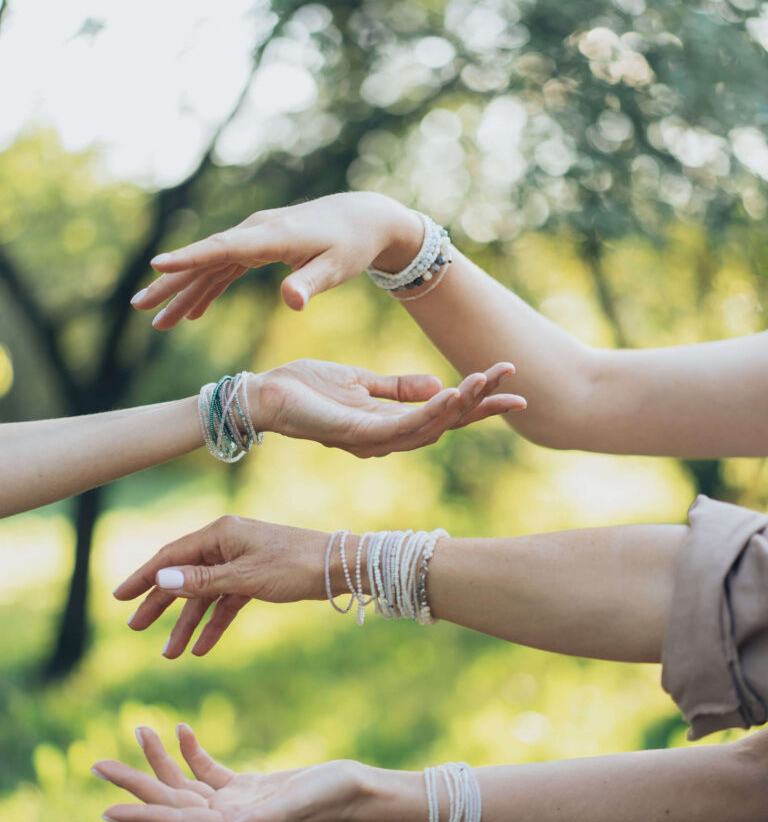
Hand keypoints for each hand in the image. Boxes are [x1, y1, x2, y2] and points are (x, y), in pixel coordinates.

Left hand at [94, 725, 364, 821]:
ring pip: (186, 784)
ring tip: (139, 729)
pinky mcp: (250, 788)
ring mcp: (237, 804)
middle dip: (136, 782)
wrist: (359, 792)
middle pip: (170, 801)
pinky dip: (193, 752)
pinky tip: (182, 730)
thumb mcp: (295, 807)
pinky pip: (209, 771)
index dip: (141, 817)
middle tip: (97, 763)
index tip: (106, 811)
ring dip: (161, 761)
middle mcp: (227, 820)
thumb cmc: (331, 800)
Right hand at [115, 514, 327, 657]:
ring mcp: (241, 561)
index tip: (120, 598)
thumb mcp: (244, 577)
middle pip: (184, 576)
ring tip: (170, 654)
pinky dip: (215, 623)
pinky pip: (227, 601)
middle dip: (160, 604)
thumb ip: (202, 581)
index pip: (171, 556)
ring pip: (206, 594)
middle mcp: (227, 543)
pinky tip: (202, 648)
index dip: (144, 578)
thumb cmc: (294, 565)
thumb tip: (161, 580)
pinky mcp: (256, 577)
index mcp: (220, 533)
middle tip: (136, 628)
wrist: (339, 567)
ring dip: (188, 623)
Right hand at [129, 192, 424, 325]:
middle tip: (139, 305)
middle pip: (205, 258)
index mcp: (272, 235)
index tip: (157, 267)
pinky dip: (207, 290)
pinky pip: (225, 269)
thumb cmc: (353, 245)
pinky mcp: (258, 247)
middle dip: (170, 283)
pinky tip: (191, 313)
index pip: (223, 248)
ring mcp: (254, 238)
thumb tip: (291, 302)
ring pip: (210, 266)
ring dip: (182, 292)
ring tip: (156, 320)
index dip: (190, 258)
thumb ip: (310, 284)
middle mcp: (256, 232)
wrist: (364, 218)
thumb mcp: (337, 268)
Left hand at [251, 359, 524, 457]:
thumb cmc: (303, 390)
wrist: (263, 396)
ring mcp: (373, 441)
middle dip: (481, 406)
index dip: (477, 403)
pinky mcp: (357, 435)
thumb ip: (397, 387)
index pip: (443, 414)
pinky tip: (452, 393)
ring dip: (462, 404)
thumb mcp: (358, 381)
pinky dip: (430, 410)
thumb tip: (437, 383)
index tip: (509, 383)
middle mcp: (386, 440)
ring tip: (488, 380)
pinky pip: (402, 425)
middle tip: (516, 387)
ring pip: (431, 426)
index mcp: (388, 426)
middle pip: (446, 425)